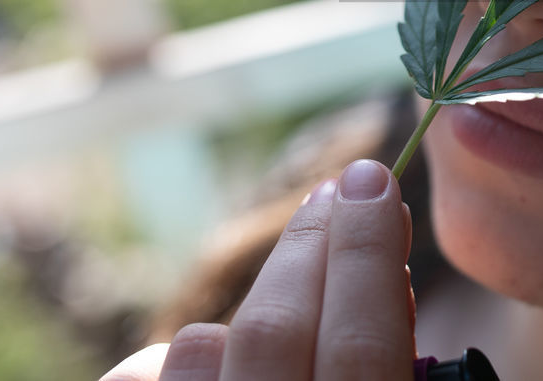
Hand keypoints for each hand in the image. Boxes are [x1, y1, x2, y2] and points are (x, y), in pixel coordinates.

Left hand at [100, 159, 415, 380]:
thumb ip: (399, 363)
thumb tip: (388, 285)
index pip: (360, 344)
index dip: (365, 254)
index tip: (373, 181)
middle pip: (276, 330)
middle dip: (311, 244)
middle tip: (346, 185)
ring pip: (200, 349)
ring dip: (253, 300)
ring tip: (297, 269)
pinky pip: (143, 377)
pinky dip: (175, 357)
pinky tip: (212, 346)